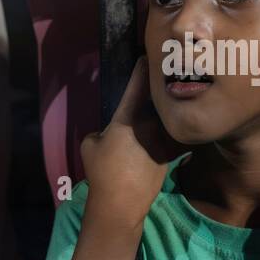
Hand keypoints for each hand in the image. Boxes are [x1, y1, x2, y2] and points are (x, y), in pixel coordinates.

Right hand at [80, 58, 184, 222]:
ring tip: (162, 112)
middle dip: (158, 92)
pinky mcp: (170, 156)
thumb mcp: (89, 145)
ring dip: (162, 117)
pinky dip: (163, 139)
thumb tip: (110, 131)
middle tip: (160, 80)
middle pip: (156, 103)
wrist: (122, 202)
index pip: (136, 88)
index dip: (141, 71)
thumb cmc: (101, 172)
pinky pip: (167, 140)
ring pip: (162, 122)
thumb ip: (101, 131)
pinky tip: (159, 144)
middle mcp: (149, 126)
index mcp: (127, 120)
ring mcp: (162, 141)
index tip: (146, 56)